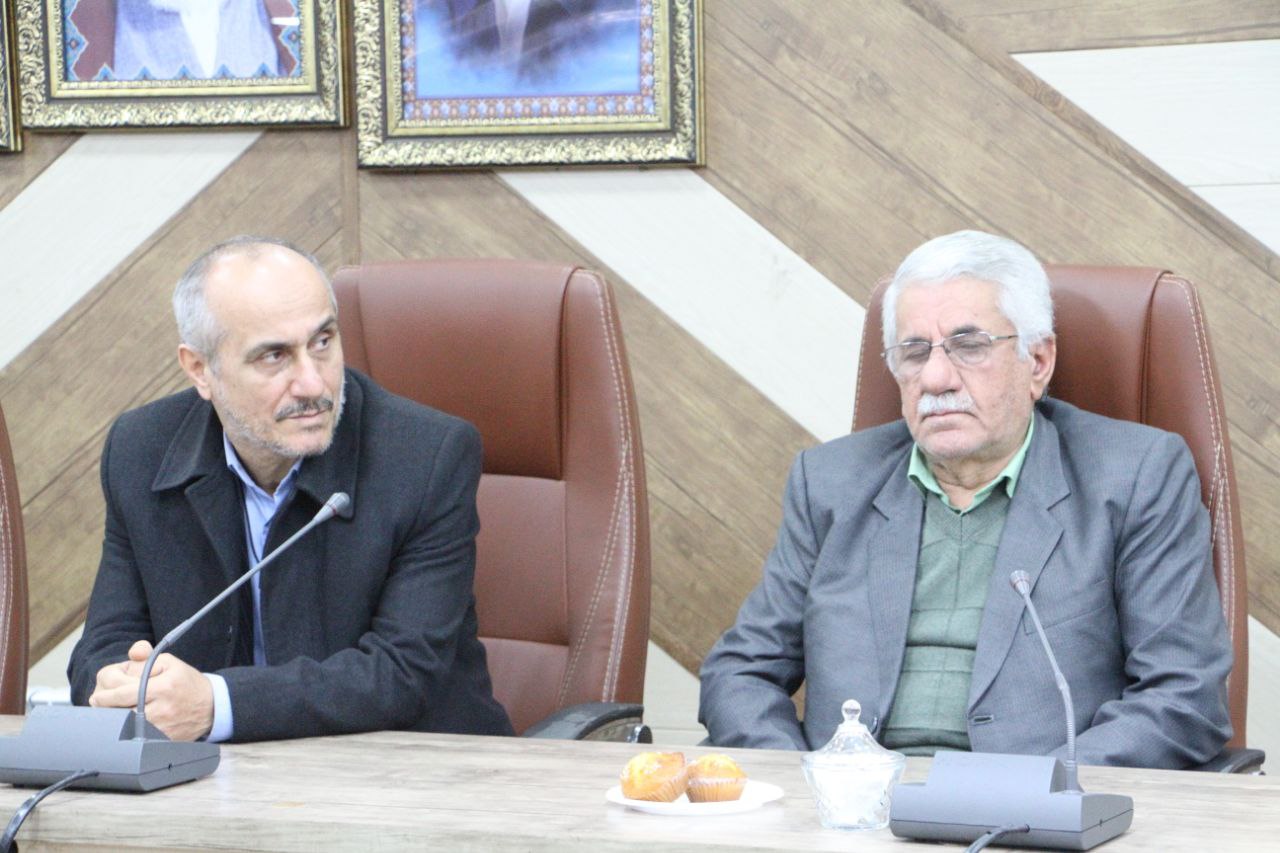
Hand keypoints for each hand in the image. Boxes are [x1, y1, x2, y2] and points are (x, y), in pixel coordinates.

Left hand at [89, 640, 213, 741]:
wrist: (211, 706)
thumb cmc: (185, 682)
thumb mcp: (168, 662)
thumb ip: (145, 657)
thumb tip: (131, 655)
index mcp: (162, 687)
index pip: (122, 693)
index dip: (105, 694)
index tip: (99, 694)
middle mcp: (161, 709)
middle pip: (118, 713)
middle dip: (105, 706)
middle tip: (101, 701)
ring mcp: (161, 728)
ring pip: (123, 728)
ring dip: (113, 719)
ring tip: (112, 710)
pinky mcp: (161, 740)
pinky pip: (135, 738)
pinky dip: (126, 731)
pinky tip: (126, 722)